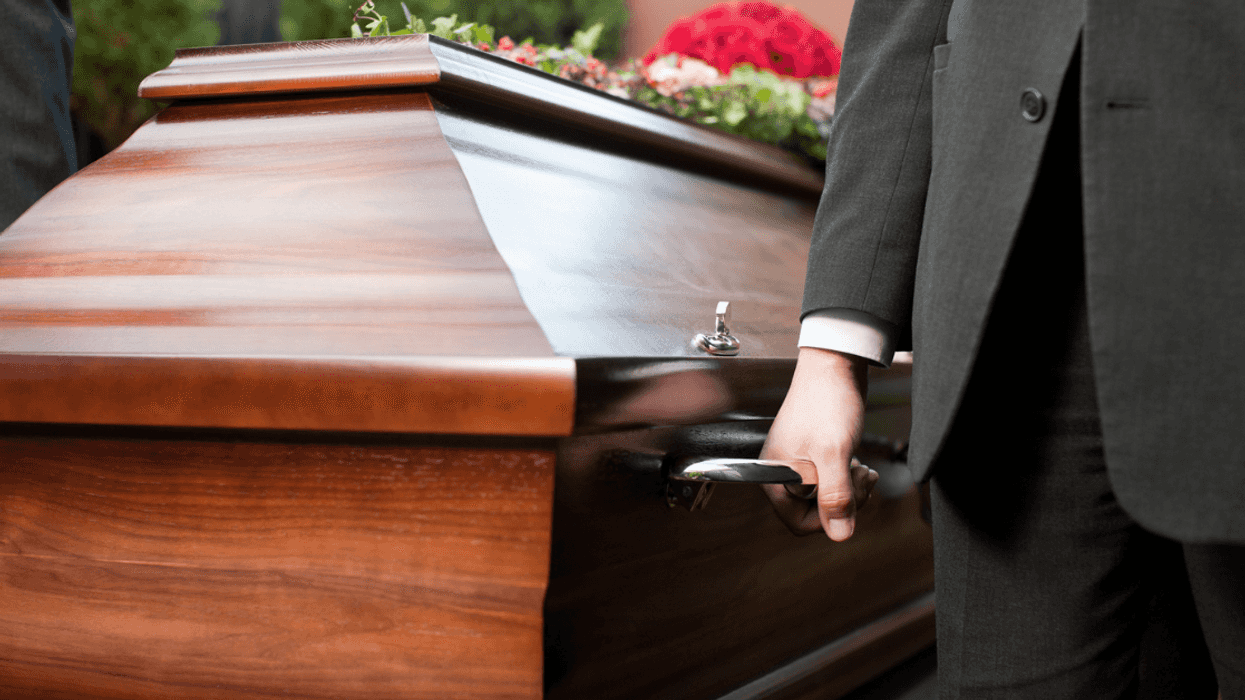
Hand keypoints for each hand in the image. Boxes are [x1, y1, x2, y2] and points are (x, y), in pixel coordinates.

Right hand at [761, 347, 877, 539]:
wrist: (835, 367)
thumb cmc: (826, 402)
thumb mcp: (833, 454)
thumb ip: (834, 496)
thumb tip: (839, 534)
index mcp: (775, 477)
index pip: (798, 523)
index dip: (827, 519)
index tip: (846, 500)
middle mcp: (784, 475)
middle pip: (815, 514)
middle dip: (843, 500)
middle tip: (857, 476)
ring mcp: (800, 466)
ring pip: (828, 498)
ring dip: (850, 489)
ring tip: (859, 466)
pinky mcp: (815, 457)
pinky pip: (833, 482)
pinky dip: (848, 477)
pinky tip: (857, 461)